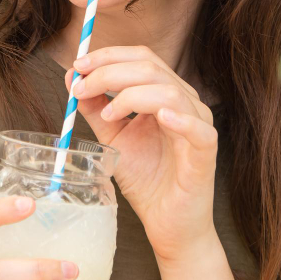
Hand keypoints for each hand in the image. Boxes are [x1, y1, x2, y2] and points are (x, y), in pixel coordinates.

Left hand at [65, 45, 218, 263]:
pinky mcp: (206, 152)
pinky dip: (179, 118)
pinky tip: (158, 117)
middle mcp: (185, 102)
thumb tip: (74, 77)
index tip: (78, 65)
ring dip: (131, 95)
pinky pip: (198, 128)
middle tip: (81, 87)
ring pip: (169, 91)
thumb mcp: (113, 137)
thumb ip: (95, 108)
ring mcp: (198, 125)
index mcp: (165, 94)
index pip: (141, 58)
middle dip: (110, 73)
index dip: (108, 56)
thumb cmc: (147, 180)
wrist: (168, 223)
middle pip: (151, 69)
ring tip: (107, 115)